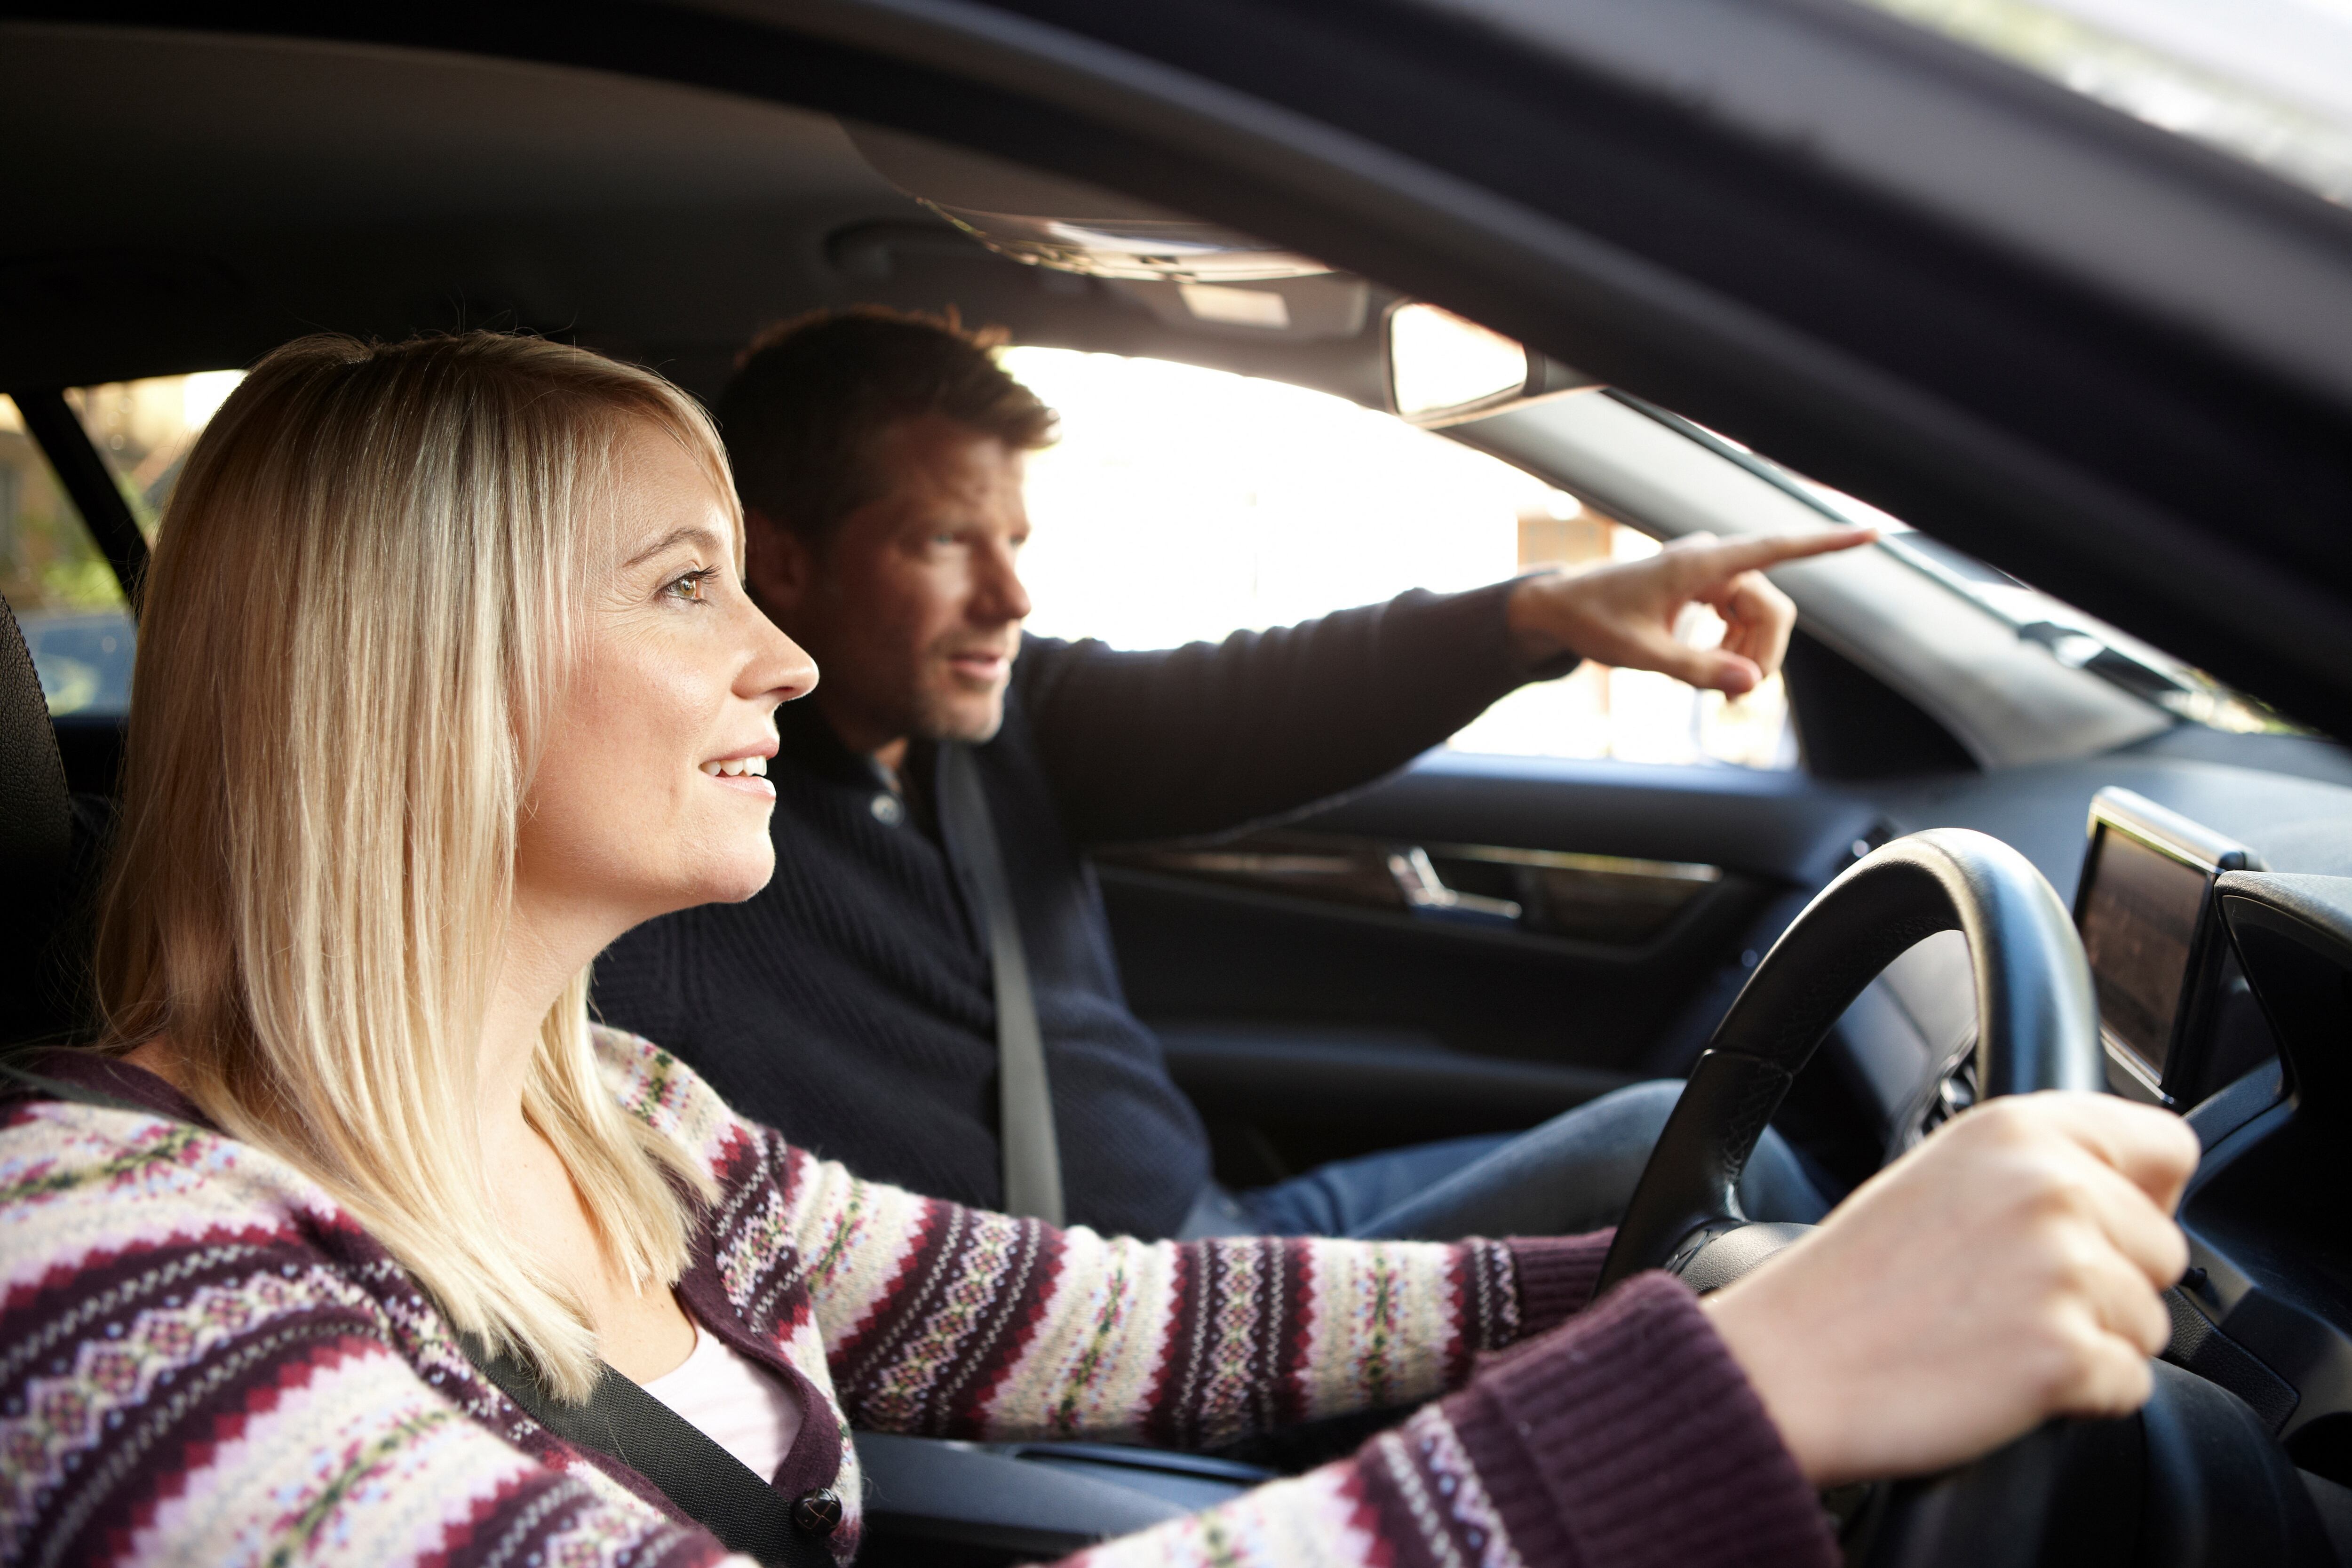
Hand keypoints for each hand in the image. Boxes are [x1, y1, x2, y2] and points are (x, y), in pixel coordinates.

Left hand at [1506, 528, 1873, 693]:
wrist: (1560, 608)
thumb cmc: (1595, 623)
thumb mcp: (1642, 654)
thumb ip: (1697, 670)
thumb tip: (1751, 685)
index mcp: (1698, 564)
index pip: (1775, 548)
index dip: (1824, 544)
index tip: (1869, 535)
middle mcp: (1710, 560)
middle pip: (1772, 606)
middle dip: (1765, 652)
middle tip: (1737, 700)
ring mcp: (1708, 571)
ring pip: (1758, 614)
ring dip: (1748, 652)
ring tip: (1715, 688)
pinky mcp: (1703, 584)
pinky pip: (1741, 614)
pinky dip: (1734, 644)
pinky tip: (1711, 665)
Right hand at [1702, 1092, 2197, 1486]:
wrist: (1787, 1365)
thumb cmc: (1852, 1282)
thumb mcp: (1942, 1173)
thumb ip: (2040, 1165)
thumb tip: (2142, 1194)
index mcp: (2018, 1129)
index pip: (2167, 1148)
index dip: (2145, 1195)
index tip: (2104, 1224)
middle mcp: (2050, 1187)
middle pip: (2165, 1250)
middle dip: (2111, 1283)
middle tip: (2011, 1295)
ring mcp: (2062, 1271)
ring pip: (2151, 1323)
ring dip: (2092, 1341)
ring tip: (1996, 1333)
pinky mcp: (2065, 1354)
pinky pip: (2129, 1385)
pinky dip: (2079, 1396)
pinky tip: (2001, 1374)